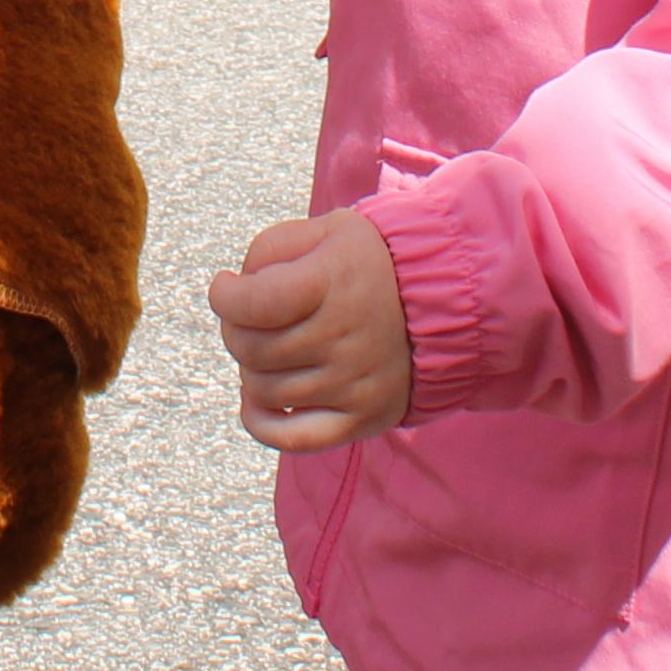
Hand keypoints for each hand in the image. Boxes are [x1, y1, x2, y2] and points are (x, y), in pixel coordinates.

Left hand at [207, 211, 409, 451]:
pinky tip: (257, 400)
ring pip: (264, 391)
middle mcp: (345, 337)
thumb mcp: (325, 230)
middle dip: (235, 329)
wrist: (446, 301)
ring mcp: (355, 384)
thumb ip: (270, 249)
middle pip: (253, 349)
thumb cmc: (371, 262)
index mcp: (333, 282)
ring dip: (252, 368)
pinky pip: (293, 440)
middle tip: (250, 316)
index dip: (224, 295)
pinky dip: (261, 423)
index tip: (227, 286)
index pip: (252, 303)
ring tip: (270, 346)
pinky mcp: (364, 418)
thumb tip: (234, 293)